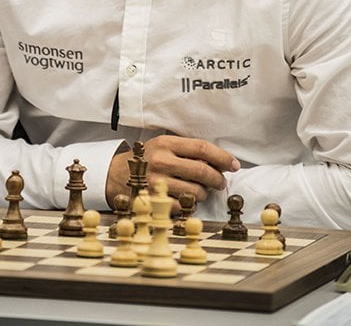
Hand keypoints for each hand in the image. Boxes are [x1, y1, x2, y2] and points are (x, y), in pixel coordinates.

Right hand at [105, 135, 239, 211]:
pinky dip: (189, 205)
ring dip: (203, 193)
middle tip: (220, 182)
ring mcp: (156, 183)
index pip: (203, 148)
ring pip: (196, 192)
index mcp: (166, 143)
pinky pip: (183, 207)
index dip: (222, 157)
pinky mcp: (153, 202)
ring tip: (198, 190)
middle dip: (218, 179)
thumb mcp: (164, 146)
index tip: (234, 165)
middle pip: (203, 171)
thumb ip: (188, 150)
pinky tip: (185, 199)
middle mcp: (161, 161)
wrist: (116, 175)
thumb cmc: (147, 159)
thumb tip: (221, 162)